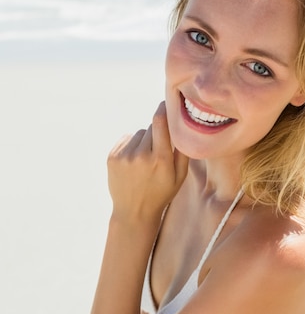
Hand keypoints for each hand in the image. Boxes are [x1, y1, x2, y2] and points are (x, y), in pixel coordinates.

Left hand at [107, 102, 188, 223]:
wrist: (134, 211)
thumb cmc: (162, 192)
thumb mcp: (180, 176)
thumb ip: (183, 151)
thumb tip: (183, 126)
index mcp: (161, 159)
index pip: (160, 122)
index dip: (163, 109)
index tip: (166, 102)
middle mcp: (141, 155)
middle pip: (151, 127)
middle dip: (157, 134)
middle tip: (158, 152)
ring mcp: (124, 156)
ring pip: (139, 134)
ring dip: (143, 142)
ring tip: (145, 162)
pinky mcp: (112, 157)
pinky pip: (126, 140)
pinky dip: (131, 146)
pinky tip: (133, 163)